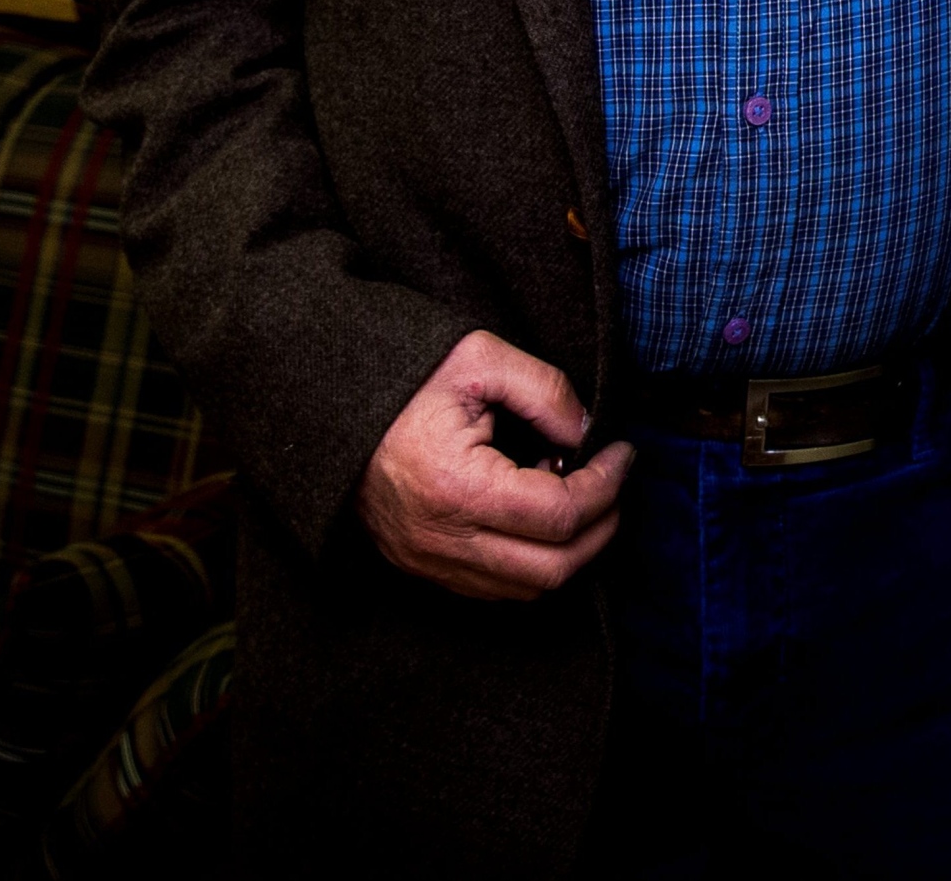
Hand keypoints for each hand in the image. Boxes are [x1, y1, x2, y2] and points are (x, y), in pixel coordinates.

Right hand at [356, 331, 633, 600]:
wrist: (328, 412)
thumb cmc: (404, 382)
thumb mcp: (480, 359)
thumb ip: (546, 391)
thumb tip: (589, 433)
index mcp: (456, 487)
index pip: (560, 514)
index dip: (608, 484)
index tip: (623, 452)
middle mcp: (441, 539)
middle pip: (552, 569)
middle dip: (602, 528)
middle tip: (615, 483)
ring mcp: (428, 561)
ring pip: (526, 590)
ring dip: (572, 552)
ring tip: (580, 497)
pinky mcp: (421, 567)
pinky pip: (495, 589)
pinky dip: (533, 563)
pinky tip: (539, 518)